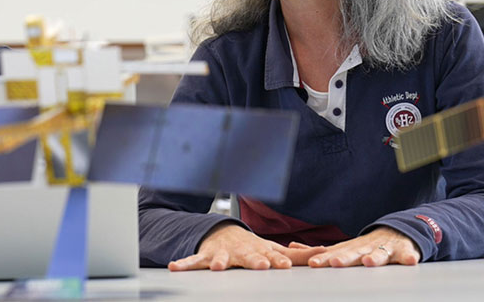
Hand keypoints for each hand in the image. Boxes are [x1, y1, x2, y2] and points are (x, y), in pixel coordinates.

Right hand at [169, 223, 325, 270]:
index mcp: (260, 251)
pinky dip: (184, 264)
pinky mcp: (206, 257)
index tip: (283, 265)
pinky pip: (193, 261)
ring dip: (219, 262)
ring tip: (216, 267)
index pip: (272, 256)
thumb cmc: (252, 246)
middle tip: (259, 265)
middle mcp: (242, 251)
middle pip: (249, 256)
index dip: (278, 260)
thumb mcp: (274, 249)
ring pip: (221, 258)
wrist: (223, 233)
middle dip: (253, 260)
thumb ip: (298, 254)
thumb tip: (325, 251)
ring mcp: (223, 254)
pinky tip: (175, 267)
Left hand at [301, 227, 420, 267]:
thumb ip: (320, 250)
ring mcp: (385, 249)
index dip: (324, 259)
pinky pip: (408, 254)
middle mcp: (366, 247)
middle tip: (334, 263)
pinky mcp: (404, 251)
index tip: (312, 264)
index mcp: (350, 249)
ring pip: (380, 253)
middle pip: (354, 253)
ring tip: (368, 262)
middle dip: (344, 258)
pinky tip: (411, 260)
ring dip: (374, 257)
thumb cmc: (366, 246)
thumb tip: (291, 247)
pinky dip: (409, 257)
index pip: (334, 254)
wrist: (398, 232)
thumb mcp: (343, 247)